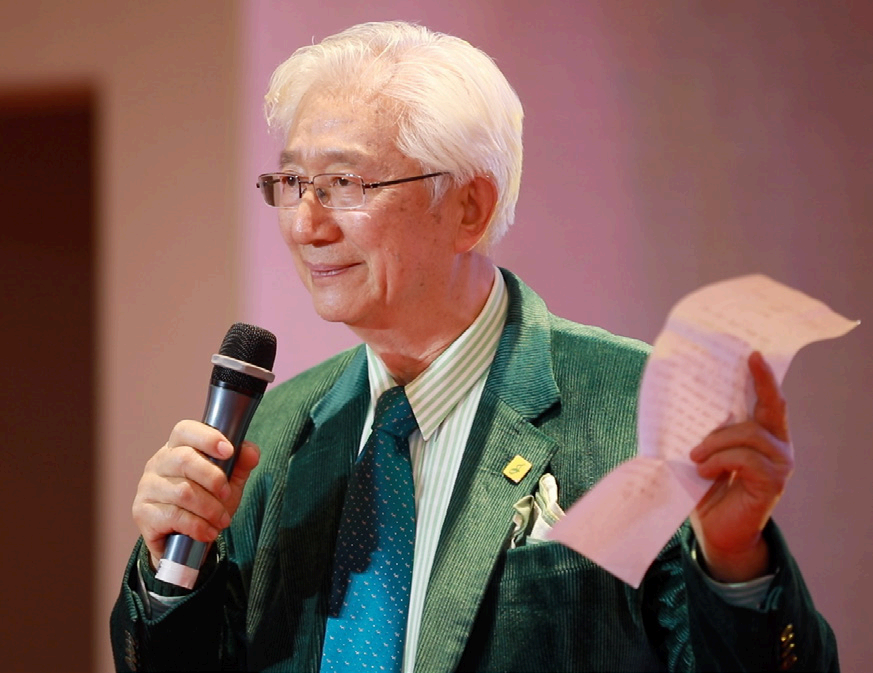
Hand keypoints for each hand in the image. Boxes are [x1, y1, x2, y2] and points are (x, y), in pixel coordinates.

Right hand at [132, 420, 260, 569]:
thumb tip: (251, 452)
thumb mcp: (228, 482)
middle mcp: (158, 463)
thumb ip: (240, 465)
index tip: (229, 451)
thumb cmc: (206, 502)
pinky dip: (198, 526)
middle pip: (184, 460)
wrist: (184, 543)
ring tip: (222, 520)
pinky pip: (174, 516)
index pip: (185, 430)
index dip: (207, 438)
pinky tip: (209, 532)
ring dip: (210, 509)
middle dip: (214, 479)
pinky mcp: (142, 512)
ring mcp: (147, 487)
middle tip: (227, 495)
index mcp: (177, 447)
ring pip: (182, 492)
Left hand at [689, 351, 793, 581]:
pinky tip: (703, 472)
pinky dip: (719, 460)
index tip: (752, 354)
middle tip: (740, 370)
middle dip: (756, 386)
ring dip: (716, 441)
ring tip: (695, 456)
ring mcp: (779, 464)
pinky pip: (745, 458)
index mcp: (763, 435)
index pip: (769, 401)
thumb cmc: (707, 490)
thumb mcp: (702, 454)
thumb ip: (703, 431)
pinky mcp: (773, 482)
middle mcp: (778, 446)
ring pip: (749, 433)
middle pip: (770, 409)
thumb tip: (680, 399)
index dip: (763, 377)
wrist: (716, 532)